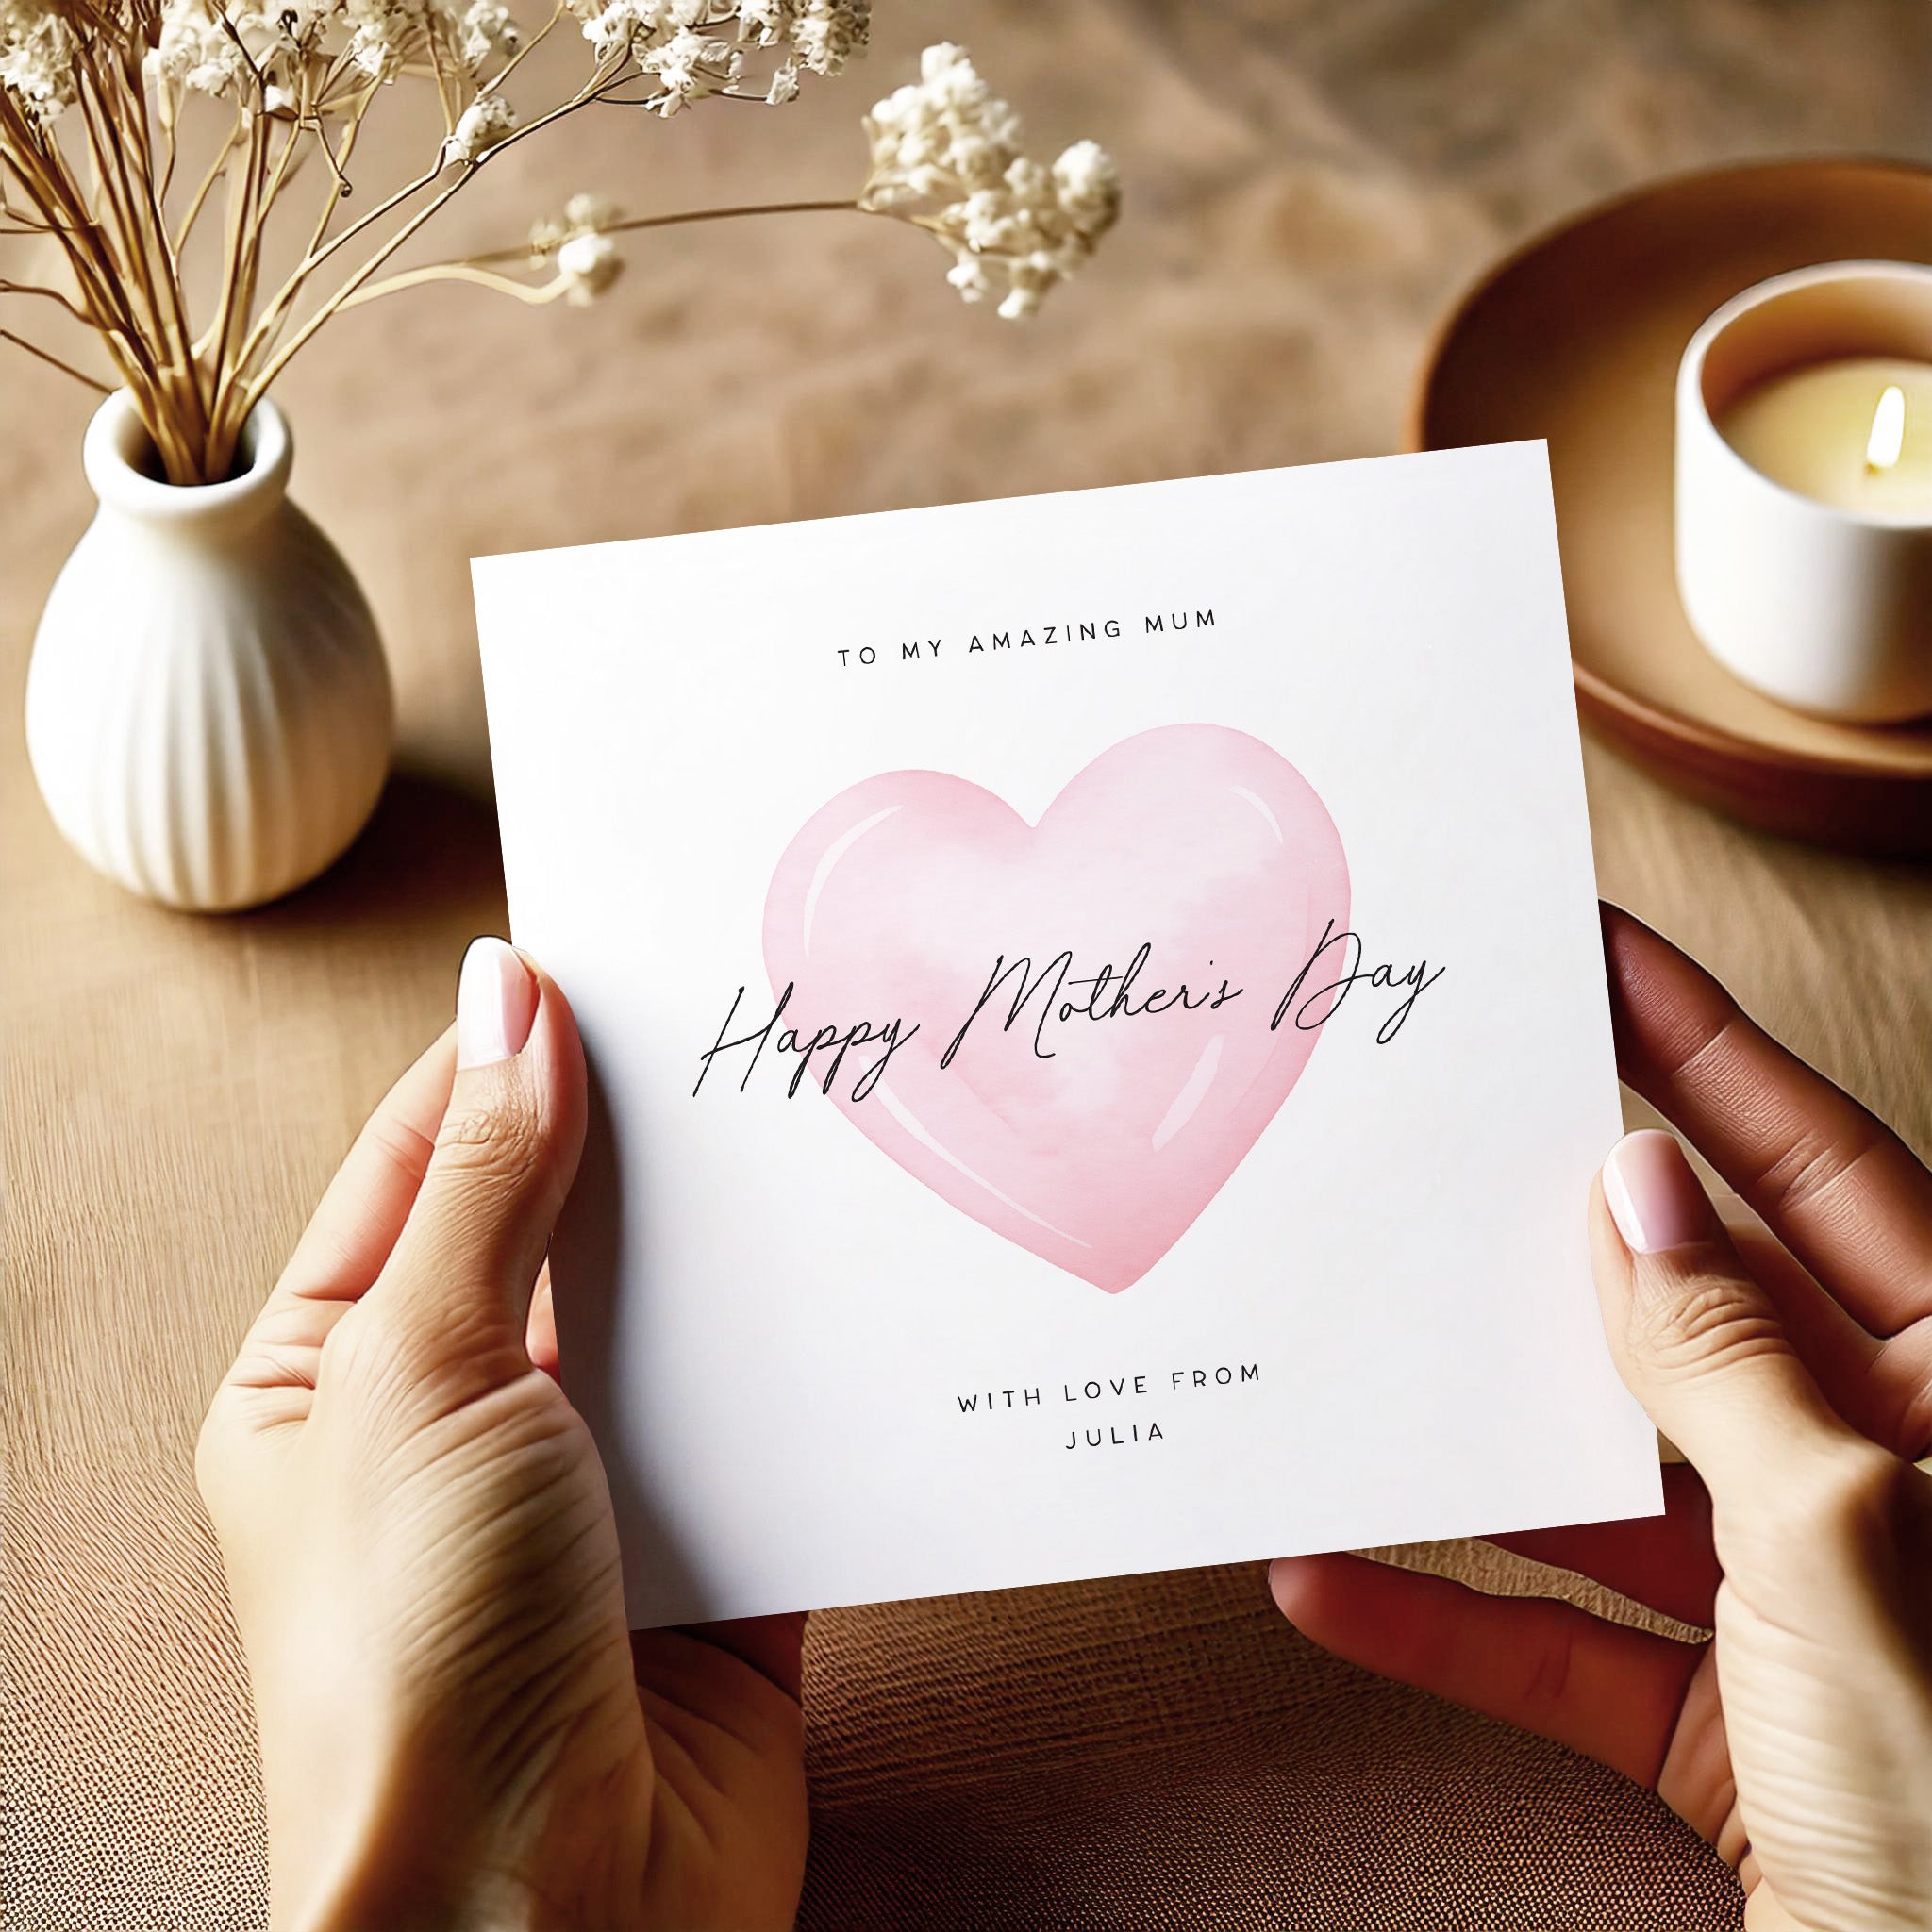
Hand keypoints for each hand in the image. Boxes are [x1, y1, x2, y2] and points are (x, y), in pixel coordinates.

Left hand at [197, 939, 807, 1931]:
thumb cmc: (416, 1665)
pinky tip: (872, 1290)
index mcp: (332, 1377)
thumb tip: (509, 995)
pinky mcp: (716, 1556)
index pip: (427, 1162)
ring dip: (740, 1255)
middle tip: (740, 1033)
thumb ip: (488, 1183)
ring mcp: (593, 1493)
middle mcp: (460, 1426)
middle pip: (562, 1232)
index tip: (608, 965)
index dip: (510, 1055)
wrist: (551, 1923)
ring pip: (679, 1322)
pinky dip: (817, 1366)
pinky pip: (773, 1423)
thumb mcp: (422, 1374)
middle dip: (645, 1147)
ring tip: (817, 1138)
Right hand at [1271, 907, 1931, 1931]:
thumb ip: (1728, 1361)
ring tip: (1359, 1355)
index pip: (1824, 1169)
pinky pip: (1563, 1638)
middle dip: (1563, 1232)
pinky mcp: (1723, 1716)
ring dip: (1474, 1438)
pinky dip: (1448, 1615)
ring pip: (1609, 1472)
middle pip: (1695, 1308)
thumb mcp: (1844, 1540)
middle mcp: (1881, 1476)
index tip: (1600, 956)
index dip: (1709, 1050)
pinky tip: (1333, 1581)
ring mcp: (1798, 1599)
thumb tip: (1642, 1194)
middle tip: (1450, 1128)